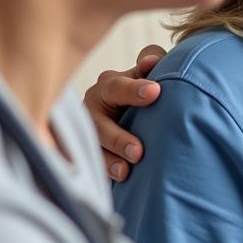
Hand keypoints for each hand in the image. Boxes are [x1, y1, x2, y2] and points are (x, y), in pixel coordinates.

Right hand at [83, 44, 166, 180]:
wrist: (127, 112)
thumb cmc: (141, 89)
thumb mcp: (145, 74)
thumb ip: (149, 64)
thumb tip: (153, 59)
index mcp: (109, 85)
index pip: (119, 86)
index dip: (135, 89)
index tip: (156, 92)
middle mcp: (93, 108)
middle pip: (100, 125)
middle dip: (119, 139)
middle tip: (138, 151)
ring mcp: (88, 132)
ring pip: (94, 149)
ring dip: (109, 162)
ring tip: (126, 172)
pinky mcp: (87, 153)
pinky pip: (90, 165)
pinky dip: (102, 174)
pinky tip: (116, 183)